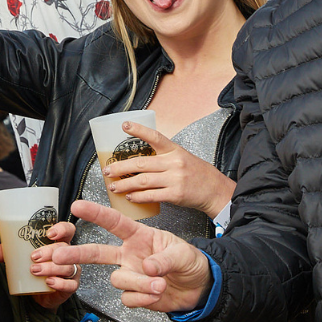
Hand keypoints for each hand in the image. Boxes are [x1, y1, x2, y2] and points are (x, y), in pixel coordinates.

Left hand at [0, 222, 78, 308]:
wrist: (40, 294)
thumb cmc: (34, 270)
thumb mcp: (21, 259)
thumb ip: (8, 253)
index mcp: (58, 243)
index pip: (68, 230)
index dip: (62, 229)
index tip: (50, 233)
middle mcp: (68, 255)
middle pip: (65, 248)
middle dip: (49, 251)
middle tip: (33, 256)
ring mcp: (71, 270)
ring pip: (66, 266)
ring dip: (50, 268)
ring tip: (35, 270)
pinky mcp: (71, 286)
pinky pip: (70, 284)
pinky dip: (59, 283)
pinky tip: (49, 282)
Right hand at [51, 201, 212, 312]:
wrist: (199, 289)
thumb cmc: (189, 262)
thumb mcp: (182, 253)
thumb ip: (164, 259)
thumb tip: (147, 268)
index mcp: (139, 236)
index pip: (114, 222)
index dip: (95, 213)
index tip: (77, 206)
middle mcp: (129, 255)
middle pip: (97, 252)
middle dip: (77, 253)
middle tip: (59, 254)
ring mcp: (130, 274)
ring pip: (118, 280)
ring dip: (138, 284)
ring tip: (159, 285)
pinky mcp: (134, 294)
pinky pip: (128, 298)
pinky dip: (144, 298)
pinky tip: (156, 294)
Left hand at [103, 120, 234, 219]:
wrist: (214, 189)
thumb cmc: (196, 172)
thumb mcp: (181, 156)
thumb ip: (162, 155)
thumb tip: (137, 158)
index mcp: (174, 150)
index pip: (155, 137)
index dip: (139, 130)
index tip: (124, 125)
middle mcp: (174, 163)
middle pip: (141, 164)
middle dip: (120, 167)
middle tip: (107, 170)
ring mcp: (174, 179)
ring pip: (143, 181)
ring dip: (125, 185)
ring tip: (114, 186)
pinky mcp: (175, 194)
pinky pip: (151, 196)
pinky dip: (138, 197)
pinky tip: (130, 197)